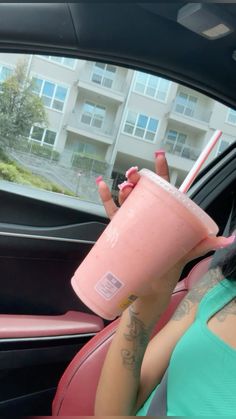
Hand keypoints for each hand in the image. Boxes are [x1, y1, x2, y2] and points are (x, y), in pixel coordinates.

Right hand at [97, 154, 234, 296]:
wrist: (153, 286)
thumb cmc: (171, 264)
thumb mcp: (188, 251)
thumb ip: (204, 244)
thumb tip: (225, 240)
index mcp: (164, 214)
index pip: (165, 188)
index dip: (162, 170)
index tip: (159, 155)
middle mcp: (148, 214)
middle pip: (142, 191)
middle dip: (138, 179)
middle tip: (135, 175)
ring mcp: (134, 222)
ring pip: (127, 200)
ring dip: (124, 189)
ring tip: (125, 187)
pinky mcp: (122, 232)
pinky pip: (112, 213)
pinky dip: (105, 198)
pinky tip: (101, 185)